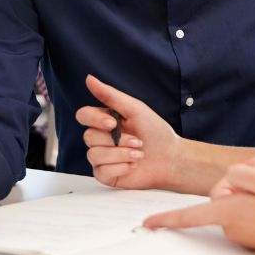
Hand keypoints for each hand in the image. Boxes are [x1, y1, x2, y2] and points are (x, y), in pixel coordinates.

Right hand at [76, 75, 178, 190]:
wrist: (171, 158)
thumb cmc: (155, 132)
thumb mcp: (135, 109)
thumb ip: (110, 95)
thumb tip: (89, 79)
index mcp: (105, 121)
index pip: (83, 116)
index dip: (94, 120)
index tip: (113, 123)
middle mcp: (101, 138)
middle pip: (89, 137)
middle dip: (116, 141)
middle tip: (138, 141)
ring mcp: (102, 157)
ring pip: (94, 155)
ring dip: (121, 154)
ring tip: (138, 154)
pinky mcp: (105, 174)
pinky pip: (101, 171)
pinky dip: (120, 167)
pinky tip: (133, 165)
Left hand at [143, 158, 254, 254]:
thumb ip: (240, 176)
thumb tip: (229, 183)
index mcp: (231, 214)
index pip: (189, 215)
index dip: (166, 218)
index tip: (146, 225)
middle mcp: (236, 230)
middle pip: (226, 197)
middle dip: (244, 179)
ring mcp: (252, 238)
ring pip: (245, 203)